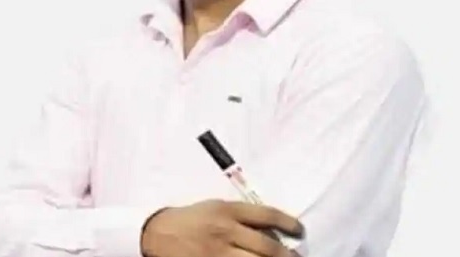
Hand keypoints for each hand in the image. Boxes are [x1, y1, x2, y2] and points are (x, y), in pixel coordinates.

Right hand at [140, 199, 303, 256]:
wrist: (159, 233)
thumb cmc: (193, 218)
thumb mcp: (217, 207)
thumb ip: (243, 216)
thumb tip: (273, 231)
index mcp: (229, 211)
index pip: (268, 216)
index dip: (289, 224)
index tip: (300, 231)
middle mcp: (226, 231)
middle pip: (267, 247)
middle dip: (287, 256)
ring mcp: (218, 253)